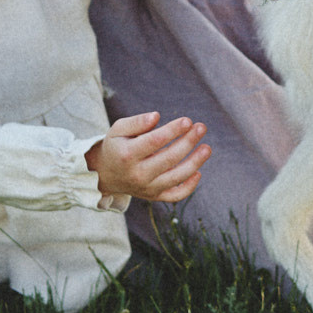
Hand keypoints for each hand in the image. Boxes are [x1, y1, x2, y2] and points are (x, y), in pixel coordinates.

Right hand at [87, 113, 209, 202]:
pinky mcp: (154, 196)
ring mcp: (147, 188)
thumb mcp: (118, 129)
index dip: (173, 130)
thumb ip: (137, 122)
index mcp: (127, 155)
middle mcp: (137, 174)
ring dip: (195, 162)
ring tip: (207, 148)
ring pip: (175, 178)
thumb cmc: (116, 146)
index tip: (188, 120)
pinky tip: (198, 172)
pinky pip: (175, 196)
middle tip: (201, 127)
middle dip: (188, 142)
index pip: (154, 141)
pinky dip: (189, 187)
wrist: (106, 174)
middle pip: (168, 158)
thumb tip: (156, 116)